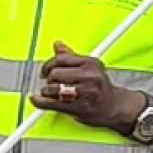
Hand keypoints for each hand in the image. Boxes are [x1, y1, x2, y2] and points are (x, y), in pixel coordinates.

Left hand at [30, 40, 144, 132]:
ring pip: (53, 88)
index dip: (48, 64)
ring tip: (51, 92)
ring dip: (47, 91)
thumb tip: (57, 44)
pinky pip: (53, 104)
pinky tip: (37, 99)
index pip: (61, 58)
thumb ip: (71, 56)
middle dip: (49, 79)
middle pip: (56, 73)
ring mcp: (85, 93)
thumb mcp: (89, 67)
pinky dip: (41, 102)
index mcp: (90, 63)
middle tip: (50, 82)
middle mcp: (89, 76)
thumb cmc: (100, 87)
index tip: (45, 70)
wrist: (115, 107)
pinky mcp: (79, 108)